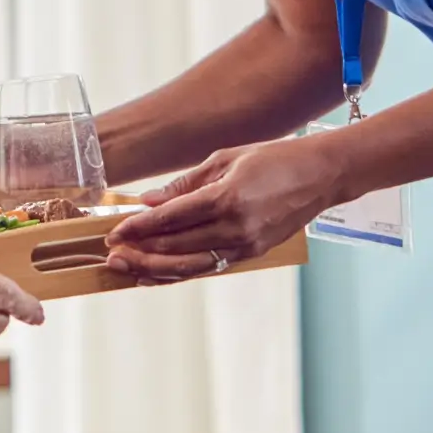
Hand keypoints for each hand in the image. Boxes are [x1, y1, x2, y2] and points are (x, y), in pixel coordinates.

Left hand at [104, 135, 342, 281]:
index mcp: (226, 197)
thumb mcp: (226, 159)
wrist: (321, 175)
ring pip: (189, 266)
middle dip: (139, 252)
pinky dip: (179, 273)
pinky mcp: (252, 253)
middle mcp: (235, 226)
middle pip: (175, 247)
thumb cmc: (274, 158)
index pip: (171, 218)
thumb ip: (185, 184)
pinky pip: (208, 267)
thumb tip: (149, 201)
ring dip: (153, 269)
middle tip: (110, 254)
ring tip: (126, 269)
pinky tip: (156, 274)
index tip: (115, 231)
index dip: (139, 227)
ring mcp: (245, 244)